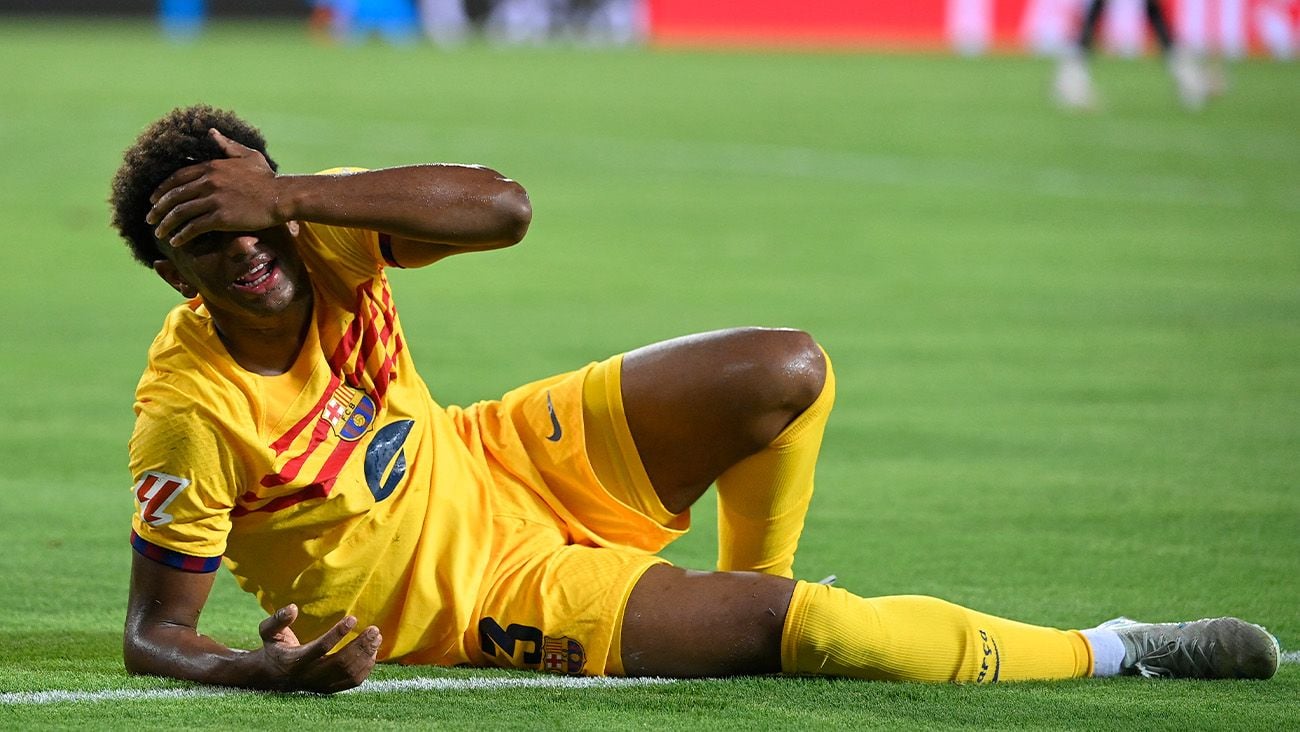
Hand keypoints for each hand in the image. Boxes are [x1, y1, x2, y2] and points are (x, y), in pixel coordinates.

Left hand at [146, 128, 286, 247]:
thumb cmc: (267, 178)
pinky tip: (176, 241)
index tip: (153, 200)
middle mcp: (208, 182)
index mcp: (211, 167)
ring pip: (181, 213)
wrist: (281, 196)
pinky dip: (182, 235)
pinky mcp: (221, 218)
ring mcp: (214, 200)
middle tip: (150, 219)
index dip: (162, 190)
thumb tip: (211, 132)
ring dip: (167, 224)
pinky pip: (194, 227)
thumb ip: (227, 145)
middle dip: (159, 209)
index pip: (177, 178)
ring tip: (159, 233)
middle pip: (175, 196)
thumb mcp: (247, 155)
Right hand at [254, 603, 381, 693]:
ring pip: (349, 673)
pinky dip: (366, 668)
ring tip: (376, 637)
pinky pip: (352, 682)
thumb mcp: (268, 632)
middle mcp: (309, 675)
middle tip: (374, 630)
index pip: (321, 648)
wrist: (272, 676)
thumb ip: (278, 620)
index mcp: (295, 660)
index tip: (353, 618)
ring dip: (366, 655)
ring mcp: (321, 684)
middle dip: (360, 646)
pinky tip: (372, 652)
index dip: (337, 633)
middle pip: (340, 663)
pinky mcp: (329, 688)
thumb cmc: (274, 648)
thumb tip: (293, 608)